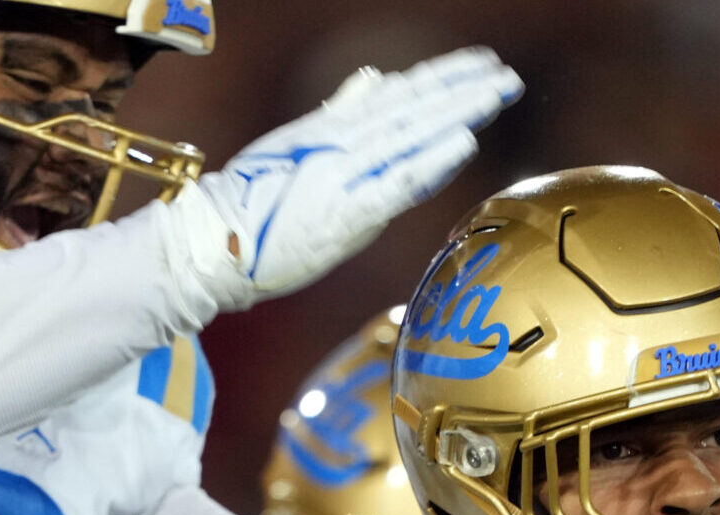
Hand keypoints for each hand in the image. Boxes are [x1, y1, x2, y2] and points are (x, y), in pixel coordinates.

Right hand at [165, 48, 521, 308]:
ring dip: (457, 113)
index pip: (400, 99)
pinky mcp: (343, 211)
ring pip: (411, 135)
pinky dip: (430, 162)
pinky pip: (396, 182)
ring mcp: (343, 175)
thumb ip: (339, 112)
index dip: (443, 79)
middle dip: (463, 91)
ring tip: (496, 93)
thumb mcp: (296, 146)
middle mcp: (342, 145)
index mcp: (334, 131)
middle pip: (413, 110)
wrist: (212, 245)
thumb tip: (375, 80)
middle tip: (507, 77)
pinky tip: (463, 142)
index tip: (481, 65)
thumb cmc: (251, 205)